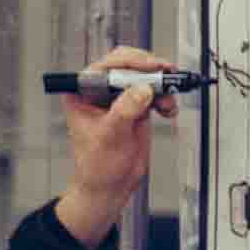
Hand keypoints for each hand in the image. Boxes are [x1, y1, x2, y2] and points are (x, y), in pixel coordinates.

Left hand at [51, 49, 178, 244]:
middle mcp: (99, 90)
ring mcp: (119, 96)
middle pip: (127, 64)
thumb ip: (124, 110)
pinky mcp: (136, 104)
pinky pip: (155, 90)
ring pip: (144, 75)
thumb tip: (142, 89)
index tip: (150, 68)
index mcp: (81, 92)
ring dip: (161, 84)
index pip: (105, 66)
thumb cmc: (97, 166)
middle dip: (149, 70)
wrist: (111, 185)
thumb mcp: (110, 137)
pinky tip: (168, 109)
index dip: (129, 63)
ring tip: (167, 102)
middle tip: (166, 76)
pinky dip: (165, 96)